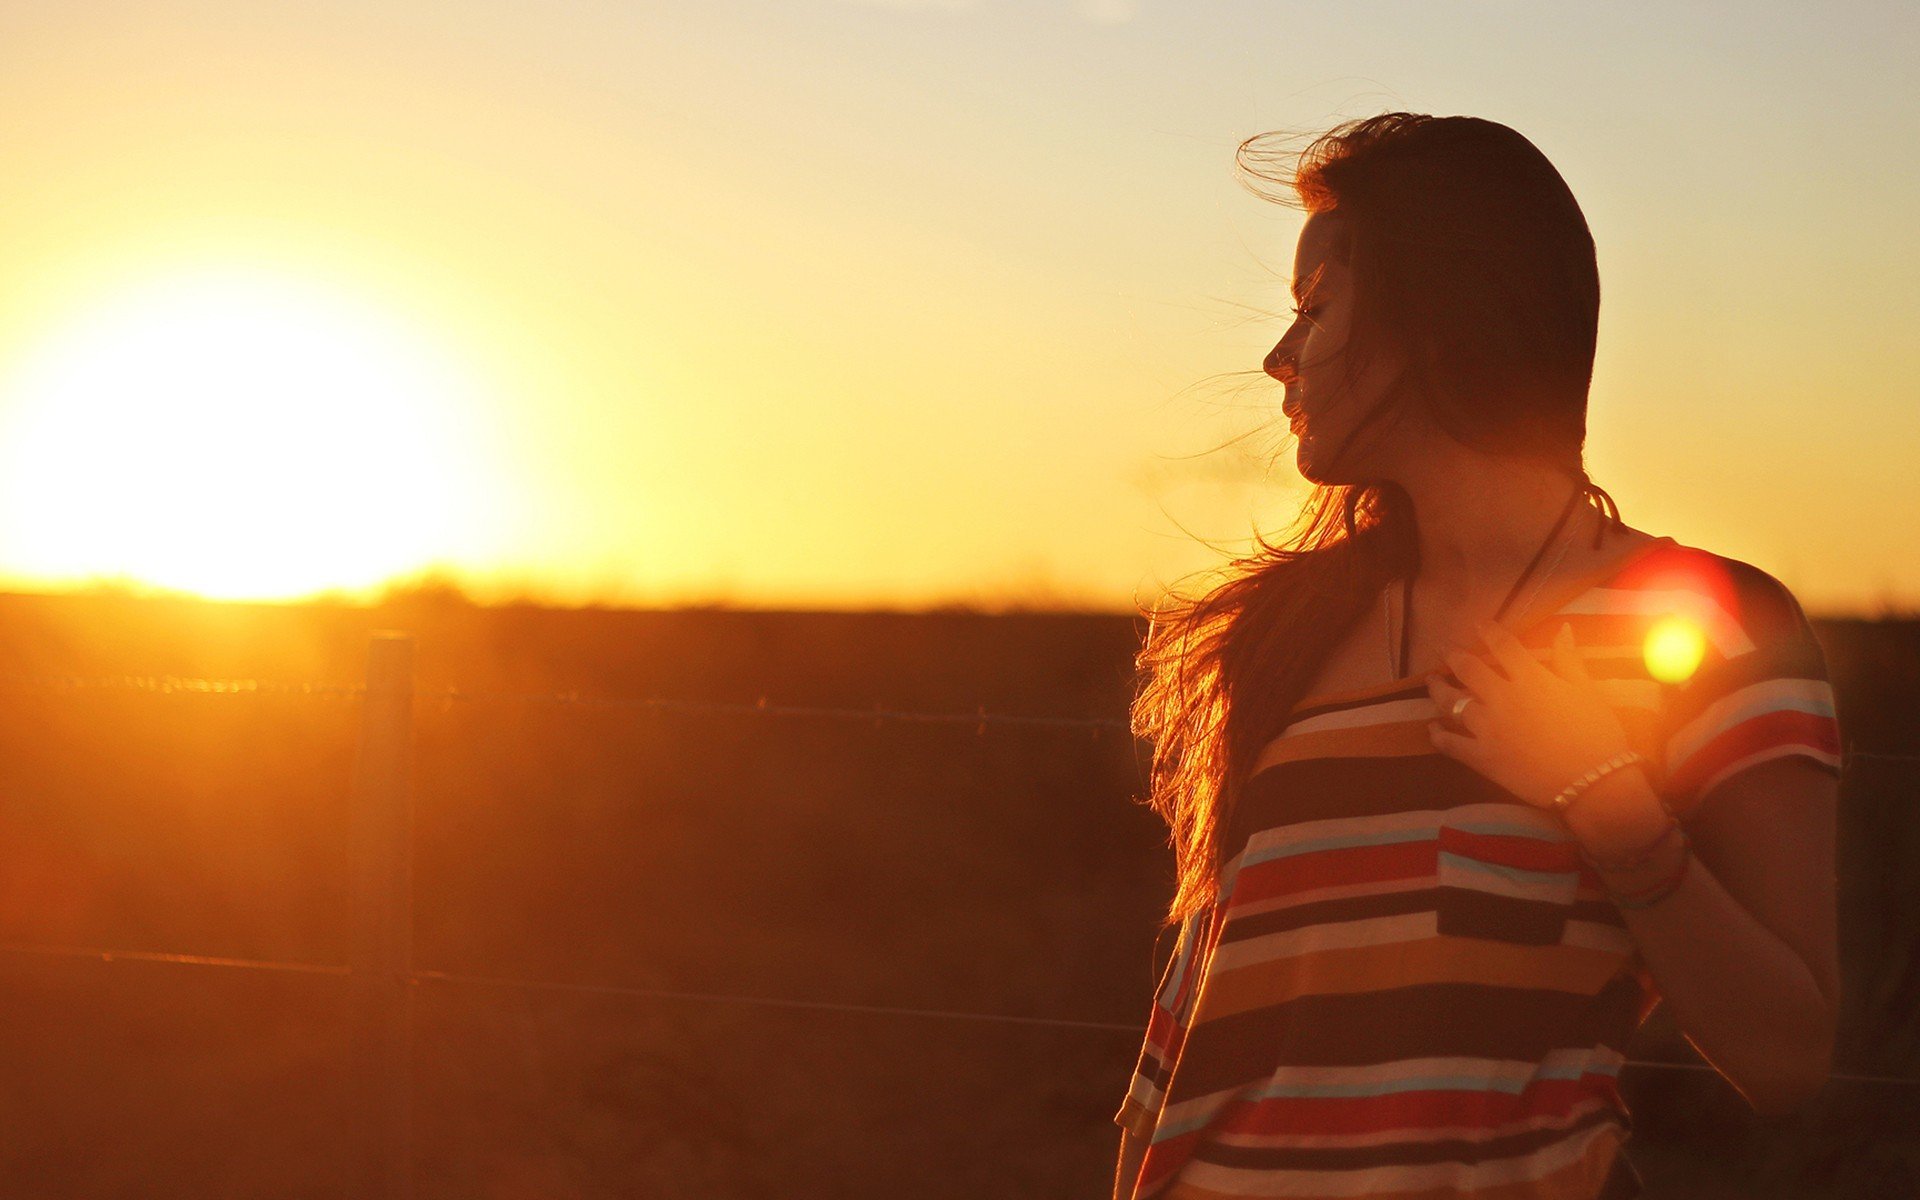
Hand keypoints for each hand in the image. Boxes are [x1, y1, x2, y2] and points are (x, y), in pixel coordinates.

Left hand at [1425, 620, 1637, 810]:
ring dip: (1438, 690)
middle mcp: (1503, 698)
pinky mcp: (1482, 757)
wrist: (1593, 783)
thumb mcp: (1588, 692)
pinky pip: (1450, 743)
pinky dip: (1437, 734)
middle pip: (1467, 669)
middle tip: (1442, 649)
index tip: (1477, 624)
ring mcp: (1488, 728)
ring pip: (1451, 703)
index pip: (1503, 646)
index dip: (1487, 631)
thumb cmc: (1597, 735)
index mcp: (1530, 679)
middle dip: (1451, 655)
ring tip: (1432, 682)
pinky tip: (1432, 728)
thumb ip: (1569, 660)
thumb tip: (1564, 629)